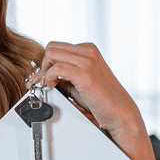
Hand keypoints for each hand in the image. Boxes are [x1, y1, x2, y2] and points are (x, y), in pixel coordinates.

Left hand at [27, 42, 144, 139]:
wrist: (118, 112)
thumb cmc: (100, 99)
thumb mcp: (78, 81)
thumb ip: (62, 74)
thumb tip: (41, 75)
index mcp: (87, 50)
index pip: (56, 47)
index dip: (45, 63)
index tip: (42, 77)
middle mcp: (88, 51)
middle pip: (51, 48)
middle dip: (43, 65)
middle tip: (45, 81)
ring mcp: (88, 61)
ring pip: (51, 54)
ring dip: (44, 71)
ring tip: (49, 84)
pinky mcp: (85, 74)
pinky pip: (56, 68)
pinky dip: (49, 77)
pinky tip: (53, 86)